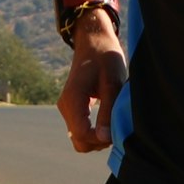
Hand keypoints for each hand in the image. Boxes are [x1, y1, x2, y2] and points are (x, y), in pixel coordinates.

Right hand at [59, 19, 126, 151]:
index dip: (101, 139)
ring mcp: (68, 109)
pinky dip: (96, 131)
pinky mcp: (74, 109)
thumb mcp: (111, 84)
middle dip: (100, 141)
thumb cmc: (105, 58)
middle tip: (118, 125)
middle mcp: (66, 107)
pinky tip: (109, 117)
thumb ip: (107, 112)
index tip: (118, 128)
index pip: (82, 135)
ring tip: (114, 118)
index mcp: (73, 100)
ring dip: (99, 137)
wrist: (94, 41)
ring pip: (81, 139)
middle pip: (80, 142)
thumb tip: (104, 138)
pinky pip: (82, 130)